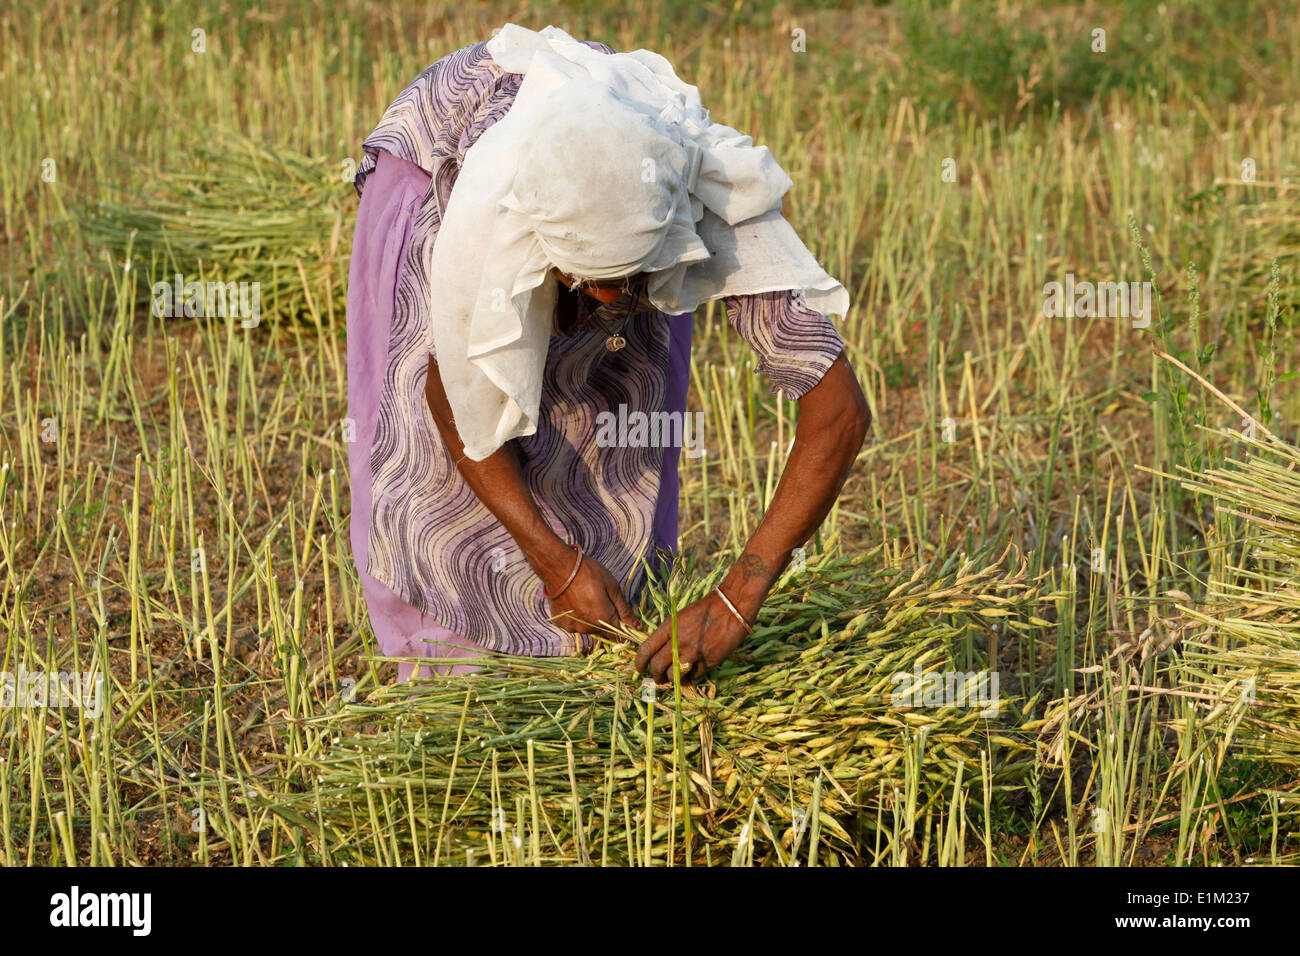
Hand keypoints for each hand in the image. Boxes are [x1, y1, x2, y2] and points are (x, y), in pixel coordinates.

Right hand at [545, 551, 641, 637]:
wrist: (559, 568)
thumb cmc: (589, 573)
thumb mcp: (612, 587)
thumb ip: (624, 609)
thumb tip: (636, 626)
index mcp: (604, 619)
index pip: (618, 633)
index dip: (621, 626)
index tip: (619, 614)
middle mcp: (588, 628)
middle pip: (603, 630)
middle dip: (605, 619)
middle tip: (599, 598)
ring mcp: (573, 627)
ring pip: (587, 628)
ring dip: (590, 618)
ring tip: (585, 598)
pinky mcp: (561, 623)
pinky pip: (573, 624)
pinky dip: (576, 616)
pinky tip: (574, 602)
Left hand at [635, 590, 749, 683]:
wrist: (732, 608)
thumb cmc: (705, 609)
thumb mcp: (680, 617)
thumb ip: (669, 634)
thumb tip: (658, 651)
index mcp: (670, 627)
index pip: (647, 649)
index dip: (640, 663)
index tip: (639, 669)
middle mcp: (679, 641)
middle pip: (657, 666)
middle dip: (655, 676)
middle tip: (656, 678)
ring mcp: (694, 653)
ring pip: (673, 676)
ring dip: (671, 680)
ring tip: (672, 678)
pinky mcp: (709, 661)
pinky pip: (693, 676)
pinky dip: (691, 676)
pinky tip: (691, 671)